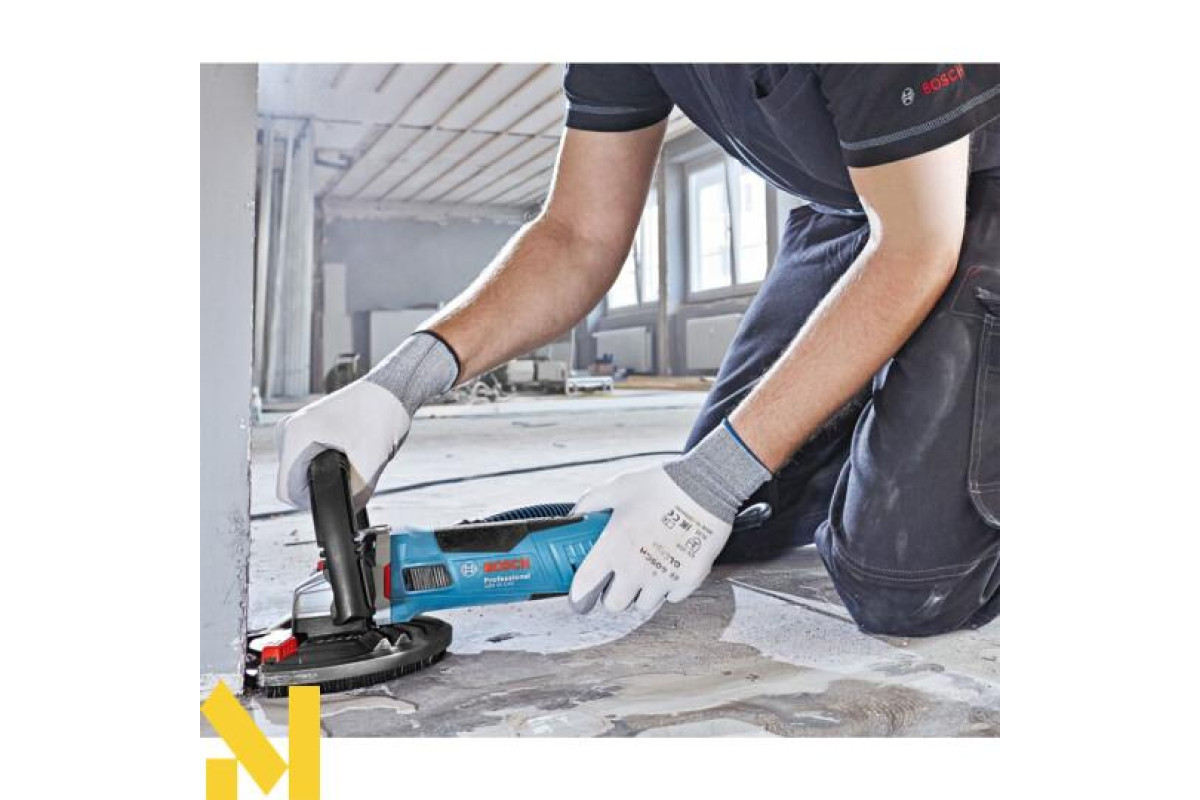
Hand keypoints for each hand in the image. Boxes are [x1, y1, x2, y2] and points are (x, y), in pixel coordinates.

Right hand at [275, 380, 410, 509]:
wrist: (393, 389)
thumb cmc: (382, 412)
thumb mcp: (371, 460)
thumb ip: (357, 494)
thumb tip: (348, 512)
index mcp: (295, 434)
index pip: (286, 490)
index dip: (312, 503)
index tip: (338, 498)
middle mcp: (288, 429)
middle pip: (293, 482)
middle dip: (322, 487)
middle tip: (353, 472)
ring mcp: (295, 427)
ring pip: (301, 472)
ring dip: (325, 476)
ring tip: (352, 458)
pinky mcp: (306, 428)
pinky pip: (308, 459)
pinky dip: (326, 464)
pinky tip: (348, 453)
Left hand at [568, 420, 770, 612]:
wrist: (707, 486)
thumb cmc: (661, 485)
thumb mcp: (619, 486)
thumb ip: (591, 502)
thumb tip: (575, 515)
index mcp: (613, 547)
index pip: (584, 587)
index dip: (579, 594)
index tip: (580, 595)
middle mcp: (634, 568)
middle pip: (614, 605)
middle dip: (613, 595)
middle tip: (617, 581)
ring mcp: (663, 578)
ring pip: (643, 605)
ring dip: (641, 593)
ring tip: (646, 572)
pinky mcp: (688, 580)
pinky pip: (672, 597)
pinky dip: (668, 587)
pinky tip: (669, 567)